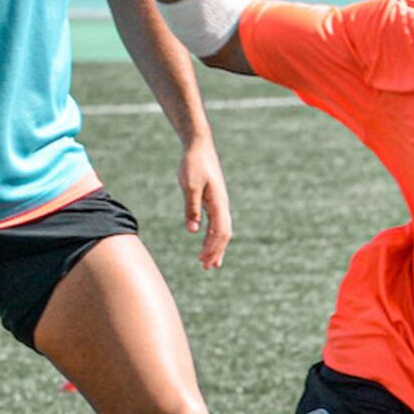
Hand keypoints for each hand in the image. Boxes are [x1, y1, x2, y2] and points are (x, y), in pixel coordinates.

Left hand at [179, 133, 232, 269]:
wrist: (198, 146)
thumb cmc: (193, 164)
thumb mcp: (189, 186)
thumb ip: (191, 209)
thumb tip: (192, 231)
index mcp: (218, 203)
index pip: (220, 232)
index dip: (212, 248)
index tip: (202, 260)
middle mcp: (222, 204)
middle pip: (224, 234)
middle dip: (216, 252)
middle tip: (207, 267)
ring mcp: (219, 202)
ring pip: (222, 230)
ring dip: (217, 246)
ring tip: (211, 262)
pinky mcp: (214, 200)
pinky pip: (217, 222)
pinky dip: (214, 235)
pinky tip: (207, 241)